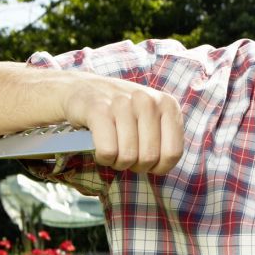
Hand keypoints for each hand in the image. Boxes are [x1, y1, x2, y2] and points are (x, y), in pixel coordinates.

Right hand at [61, 75, 184, 174]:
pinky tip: (99, 148)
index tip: (147, 163)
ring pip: (128, 157)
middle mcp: (148, 101)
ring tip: (112, 150)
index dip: (159, 167)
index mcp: (168, 105)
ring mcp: (123, 104)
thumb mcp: (150, 118)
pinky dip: (102, 158)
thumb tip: (163, 167)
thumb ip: (163, 137)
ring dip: (117, 162)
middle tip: (125, 156)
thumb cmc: (121, 111)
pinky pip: (108, 151)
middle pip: (149, 157)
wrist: (81, 87)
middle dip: (135, 166)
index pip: (173, 152)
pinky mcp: (98, 110)